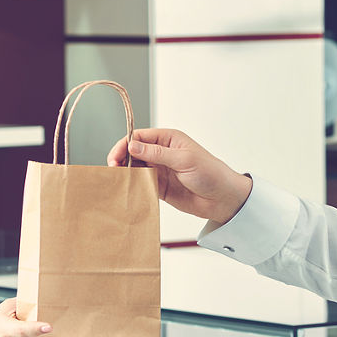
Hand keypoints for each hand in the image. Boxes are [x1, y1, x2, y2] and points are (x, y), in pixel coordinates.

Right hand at [107, 128, 252, 223]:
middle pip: (133, 152)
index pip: (139, 137)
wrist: (223, 199)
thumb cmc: (210, 173)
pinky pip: (141, 184)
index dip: (125, 144)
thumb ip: (157, 153)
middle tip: (114, 169)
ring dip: (126, 173)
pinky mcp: (160, 187)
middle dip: (121, 159)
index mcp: (168, 139)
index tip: (116, 156)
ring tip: (119, 180)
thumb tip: (132, 145)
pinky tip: (128, 189)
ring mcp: (160, 170)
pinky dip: (133, 186)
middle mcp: (162, 153)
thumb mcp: (184, 159)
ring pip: (135, 168)